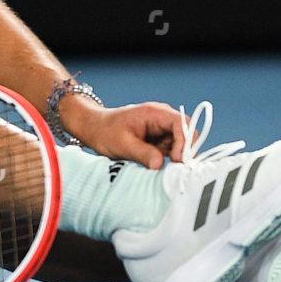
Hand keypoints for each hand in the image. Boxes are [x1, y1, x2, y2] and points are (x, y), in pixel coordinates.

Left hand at [61, 99, 189, 169]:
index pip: (181, 123)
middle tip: (176, 168)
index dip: (184, 141)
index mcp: (154, 113)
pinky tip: (158, 165)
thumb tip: (160, 165)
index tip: (177, 159)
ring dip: (176, 156)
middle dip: (184, 150)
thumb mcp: (122, 144)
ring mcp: (160, 129)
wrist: (94, 128)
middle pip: (186, 133)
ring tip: (164, 168)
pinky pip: (170, 149)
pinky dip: (168, 159)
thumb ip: (143, 153)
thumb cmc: (105, 131)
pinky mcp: (158, 139)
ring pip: (180, 143)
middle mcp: (161, 118)